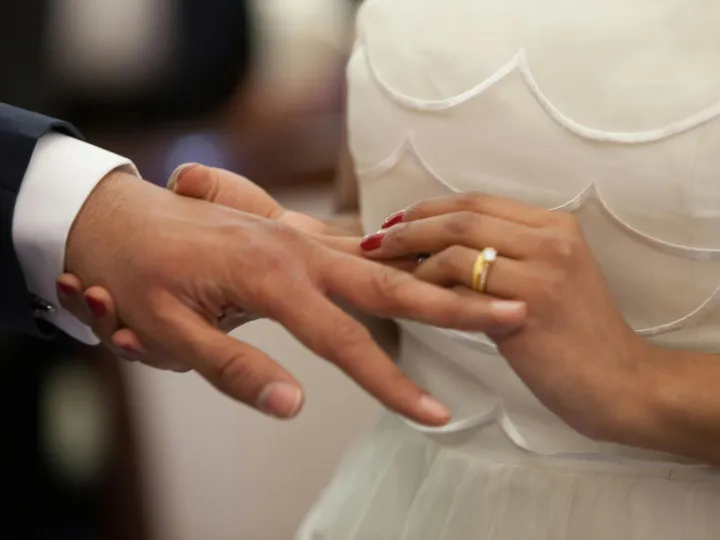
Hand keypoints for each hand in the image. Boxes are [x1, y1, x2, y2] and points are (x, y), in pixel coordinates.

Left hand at [59, 173, 526, 423]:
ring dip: (439, 276)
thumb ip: (234, 369)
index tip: (436, 415)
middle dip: (457, 305)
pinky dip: (403, 260)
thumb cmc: (137, 276)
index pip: (345, 341)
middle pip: (393, 282)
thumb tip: (295, 406)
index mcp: (271, 274)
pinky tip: (430, 269)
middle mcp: (299, 249)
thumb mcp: (168, 333)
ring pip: (385, 259)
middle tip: (515, 313)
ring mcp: (302, 238)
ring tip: (492, 290)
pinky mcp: (300, 237)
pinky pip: (363, 249)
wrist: (119, 220)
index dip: (392, 385)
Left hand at [361, 193, 649, 439]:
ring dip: (411, 255)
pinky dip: (427, 285)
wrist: (621, 384)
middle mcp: (551, 239)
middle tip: (375, 240)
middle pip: (461, 216)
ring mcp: (543, 271)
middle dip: (409, 225)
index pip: (477, 201)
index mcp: (555, 226)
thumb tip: (441, 248)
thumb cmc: (577, 337)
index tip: (396, 220)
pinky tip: (408, 295)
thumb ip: (508, 255)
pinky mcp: (529, 307)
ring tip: (383, 270)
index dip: (429, 208)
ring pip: (457, 245)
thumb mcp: (550, 279)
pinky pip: (461, 285)